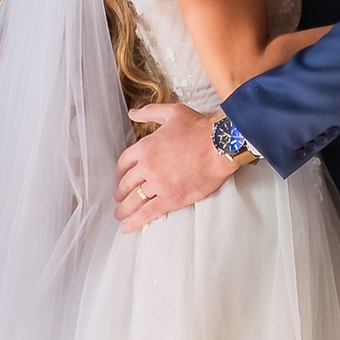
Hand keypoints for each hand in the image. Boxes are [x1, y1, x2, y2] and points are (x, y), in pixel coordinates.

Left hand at [117, 101, 234, 229]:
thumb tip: (133, 112)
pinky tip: (127, 227)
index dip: (120, 171)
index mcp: (145, 147)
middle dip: (120, 192)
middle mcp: (147, 167)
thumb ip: (149, 112)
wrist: (220, 146)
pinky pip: (148, 213)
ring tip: (120, 215)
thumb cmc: (199, 129)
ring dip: (124, 209)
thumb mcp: (172, 113)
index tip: (121, 176)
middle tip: (118, 197)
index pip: (124, 162)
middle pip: (126, 183)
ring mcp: (158, 184)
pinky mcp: (171, 199)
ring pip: (134, 200)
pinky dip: (135, 222)